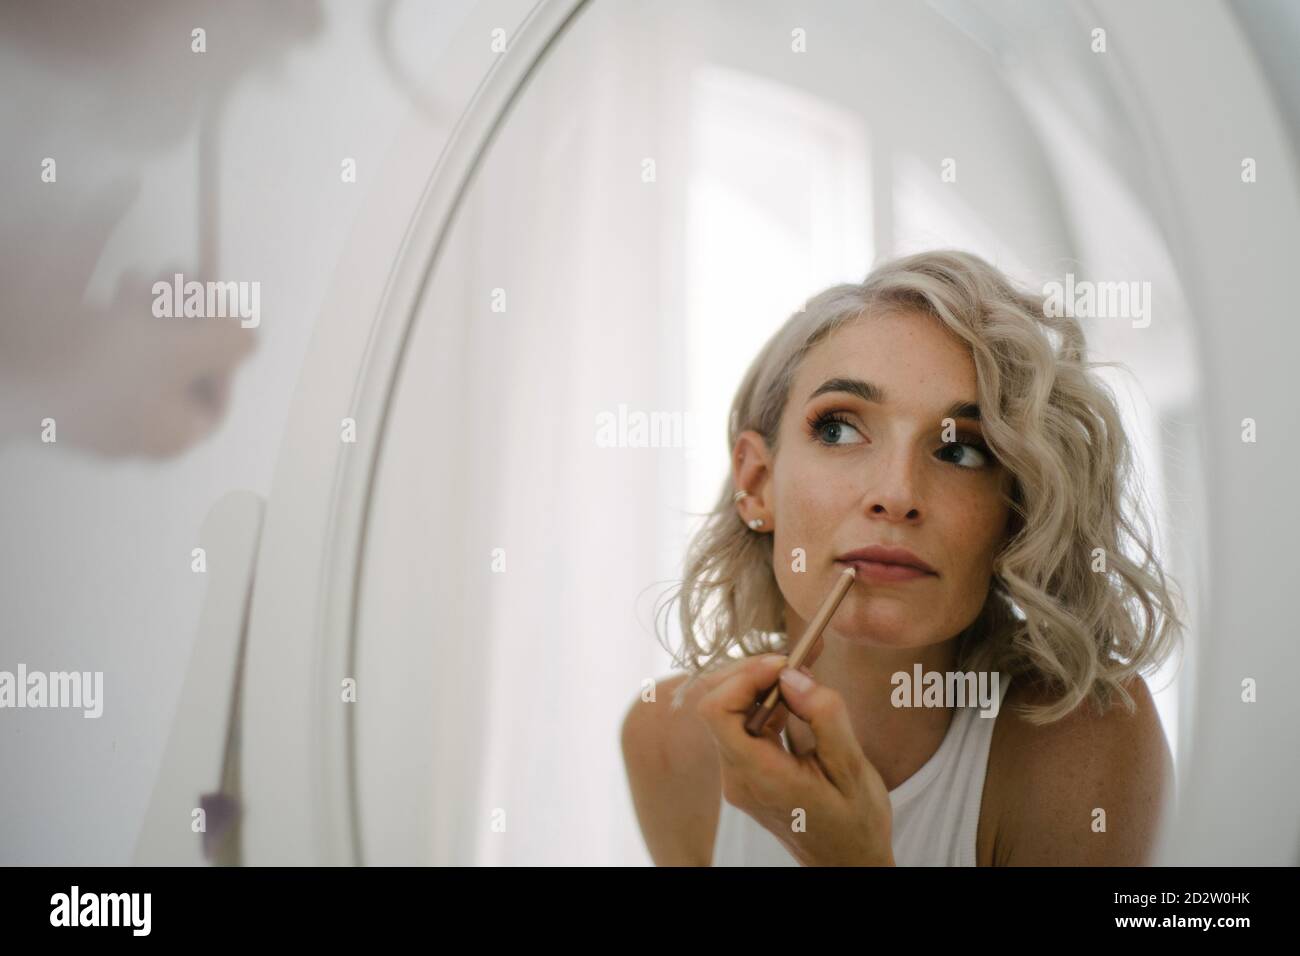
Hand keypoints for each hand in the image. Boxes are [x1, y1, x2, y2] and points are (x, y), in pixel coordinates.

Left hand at [695, 655, 894, 865]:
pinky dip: (766, 701)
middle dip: (754, 671)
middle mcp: (737, 777)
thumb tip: (791, 674)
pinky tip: (797, 695)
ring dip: (761, 683)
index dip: (743, 676)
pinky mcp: (746, 772)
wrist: (848, 864)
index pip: (716, 711)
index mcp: (759, 777)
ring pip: (729, 710)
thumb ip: (824, 717)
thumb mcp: (852, 768)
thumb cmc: (856, 823)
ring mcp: (738, 776)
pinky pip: (743, 724)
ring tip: (803, 668)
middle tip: (798, 657)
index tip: (783, 662)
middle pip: (719, 704)